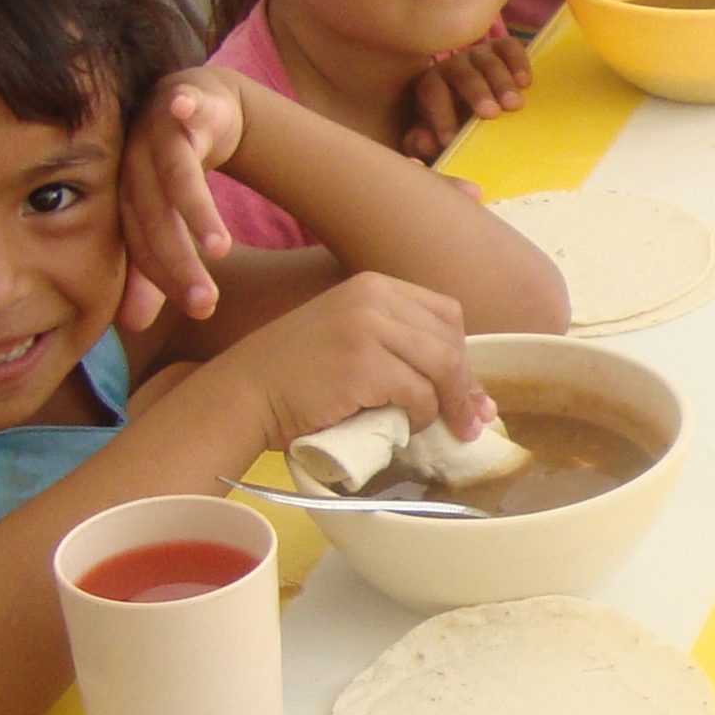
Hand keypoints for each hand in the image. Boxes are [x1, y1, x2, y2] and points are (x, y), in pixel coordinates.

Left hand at [117, 67, 252, 327]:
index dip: (163, 281)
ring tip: (218, 247)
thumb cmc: (172, 170)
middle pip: (156, 219)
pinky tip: (183, 107)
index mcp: (126, 199)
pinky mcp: (182, 97)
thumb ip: (152, 267)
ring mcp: (157, 131)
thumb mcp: (167, 220)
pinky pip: (183, 101)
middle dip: (180, 262)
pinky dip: (182, 104)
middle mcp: (135, 166)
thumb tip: (132, 326)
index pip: (142, 246)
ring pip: (173, 172)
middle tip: (205, 303)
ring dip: (194, 208)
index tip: (196, 312)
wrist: (188, 100)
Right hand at [214, 268, 486, 449]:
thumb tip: (469, 392)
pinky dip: (421, 417)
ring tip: (436, 427)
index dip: (462, 354)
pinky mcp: (362, 365)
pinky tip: (405, 428)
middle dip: (465, 384)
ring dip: (446, 404)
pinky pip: (418, 394)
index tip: (467, 391)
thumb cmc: (297, 375)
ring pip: (442, 367)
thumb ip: (399, 347)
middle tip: (469, 421)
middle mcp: (373, 297)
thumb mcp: (350, 337)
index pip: (446, 313)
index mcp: (374, 286)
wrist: (245, 393)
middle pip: (450, 339)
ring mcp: (367, 328)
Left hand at [398, 27, 531, 163]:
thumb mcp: (437, 133)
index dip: (440, 116)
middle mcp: (454, 65)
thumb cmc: (458, 120)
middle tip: (491, 114)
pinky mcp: (503, 47)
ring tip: (515, 104)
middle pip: (462, 73)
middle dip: (476, 92)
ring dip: (501, 82)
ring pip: (488, 61)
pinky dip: (518, 62)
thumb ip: (425, 140)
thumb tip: (424, 144)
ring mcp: (480, 54)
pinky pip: (509, 47)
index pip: (432, 93)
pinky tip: (526, 83)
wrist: (481, 100)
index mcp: (433, 84)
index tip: (451, 141)